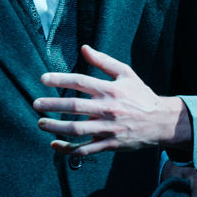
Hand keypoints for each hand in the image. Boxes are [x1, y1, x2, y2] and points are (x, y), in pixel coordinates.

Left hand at [33, 45, 190, 154]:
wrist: (161, 122)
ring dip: (56, 127)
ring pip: (78, 129)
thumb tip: (84, 48)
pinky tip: (54, 144)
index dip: (60, 79)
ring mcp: (108, 128)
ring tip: (40, 123)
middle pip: (75, 107)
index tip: (43, 79)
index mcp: (110, 90)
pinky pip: (86, 149)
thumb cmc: (140, 95)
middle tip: (35, 104)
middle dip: (52, 105)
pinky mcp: (110, 144)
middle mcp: (108, 109)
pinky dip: (68, 149)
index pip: (81, 82)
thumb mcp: (126, 73)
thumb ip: (103, 61)